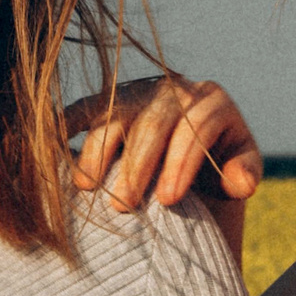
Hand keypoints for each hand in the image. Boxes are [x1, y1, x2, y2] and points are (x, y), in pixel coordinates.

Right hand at [65, 75, 262, 209]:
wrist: (192, 158)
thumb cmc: (217, 169)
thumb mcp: (238, 173)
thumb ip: (244, 175)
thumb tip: (240, 182)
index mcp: (213, 101)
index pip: (198, 127)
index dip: (183, 163)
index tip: (168, 200)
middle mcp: (175, 88)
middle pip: (154, 122)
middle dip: (137, 166)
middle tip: (124, 206)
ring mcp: (139, 91)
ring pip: (116, 115)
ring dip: (98, 152)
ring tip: (88, 189)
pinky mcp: (110, 99)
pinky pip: (85, 108)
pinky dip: (67, 124)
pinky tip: (50, 145)